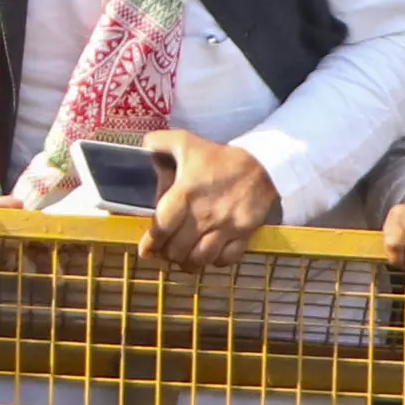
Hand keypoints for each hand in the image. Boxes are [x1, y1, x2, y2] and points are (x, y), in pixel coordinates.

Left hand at [144, 129, 279, 269]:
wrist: (262, 165)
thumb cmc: (219, 158)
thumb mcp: (185, 142)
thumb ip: (159, 142)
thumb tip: (142, 148)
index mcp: (185, 194)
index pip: (161, 228)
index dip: (151, 243)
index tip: (147, 250)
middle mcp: (203, 215)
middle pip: (178, 249)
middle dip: (168, 254)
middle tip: (165, 252)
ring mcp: (224, 228)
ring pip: (200, 259)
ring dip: (188, 263)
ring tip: (183, 258)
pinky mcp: (243, 235)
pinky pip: (225, 259)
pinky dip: (214, 262)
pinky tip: (208, 255)